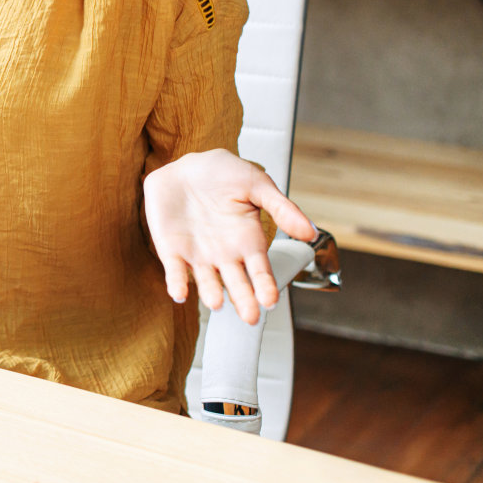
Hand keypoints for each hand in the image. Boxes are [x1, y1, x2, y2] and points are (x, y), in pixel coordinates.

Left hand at [143, 149, 318, 325]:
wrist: (186, 166)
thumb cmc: (225, 175)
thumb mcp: (257, 185)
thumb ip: (282, 209)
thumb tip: (310, 232)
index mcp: (248, 242)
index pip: (260, 270)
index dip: (265, 285)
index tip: (270, 300)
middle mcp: (225, 254)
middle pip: (237, 283)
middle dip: (243, 300)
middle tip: (251, 316)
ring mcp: (198, 254)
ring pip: (207, 280)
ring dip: (210, 292)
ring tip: (216, 303)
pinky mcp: (172, 249)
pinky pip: (174, 270)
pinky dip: (177, 282)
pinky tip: (179, 293)